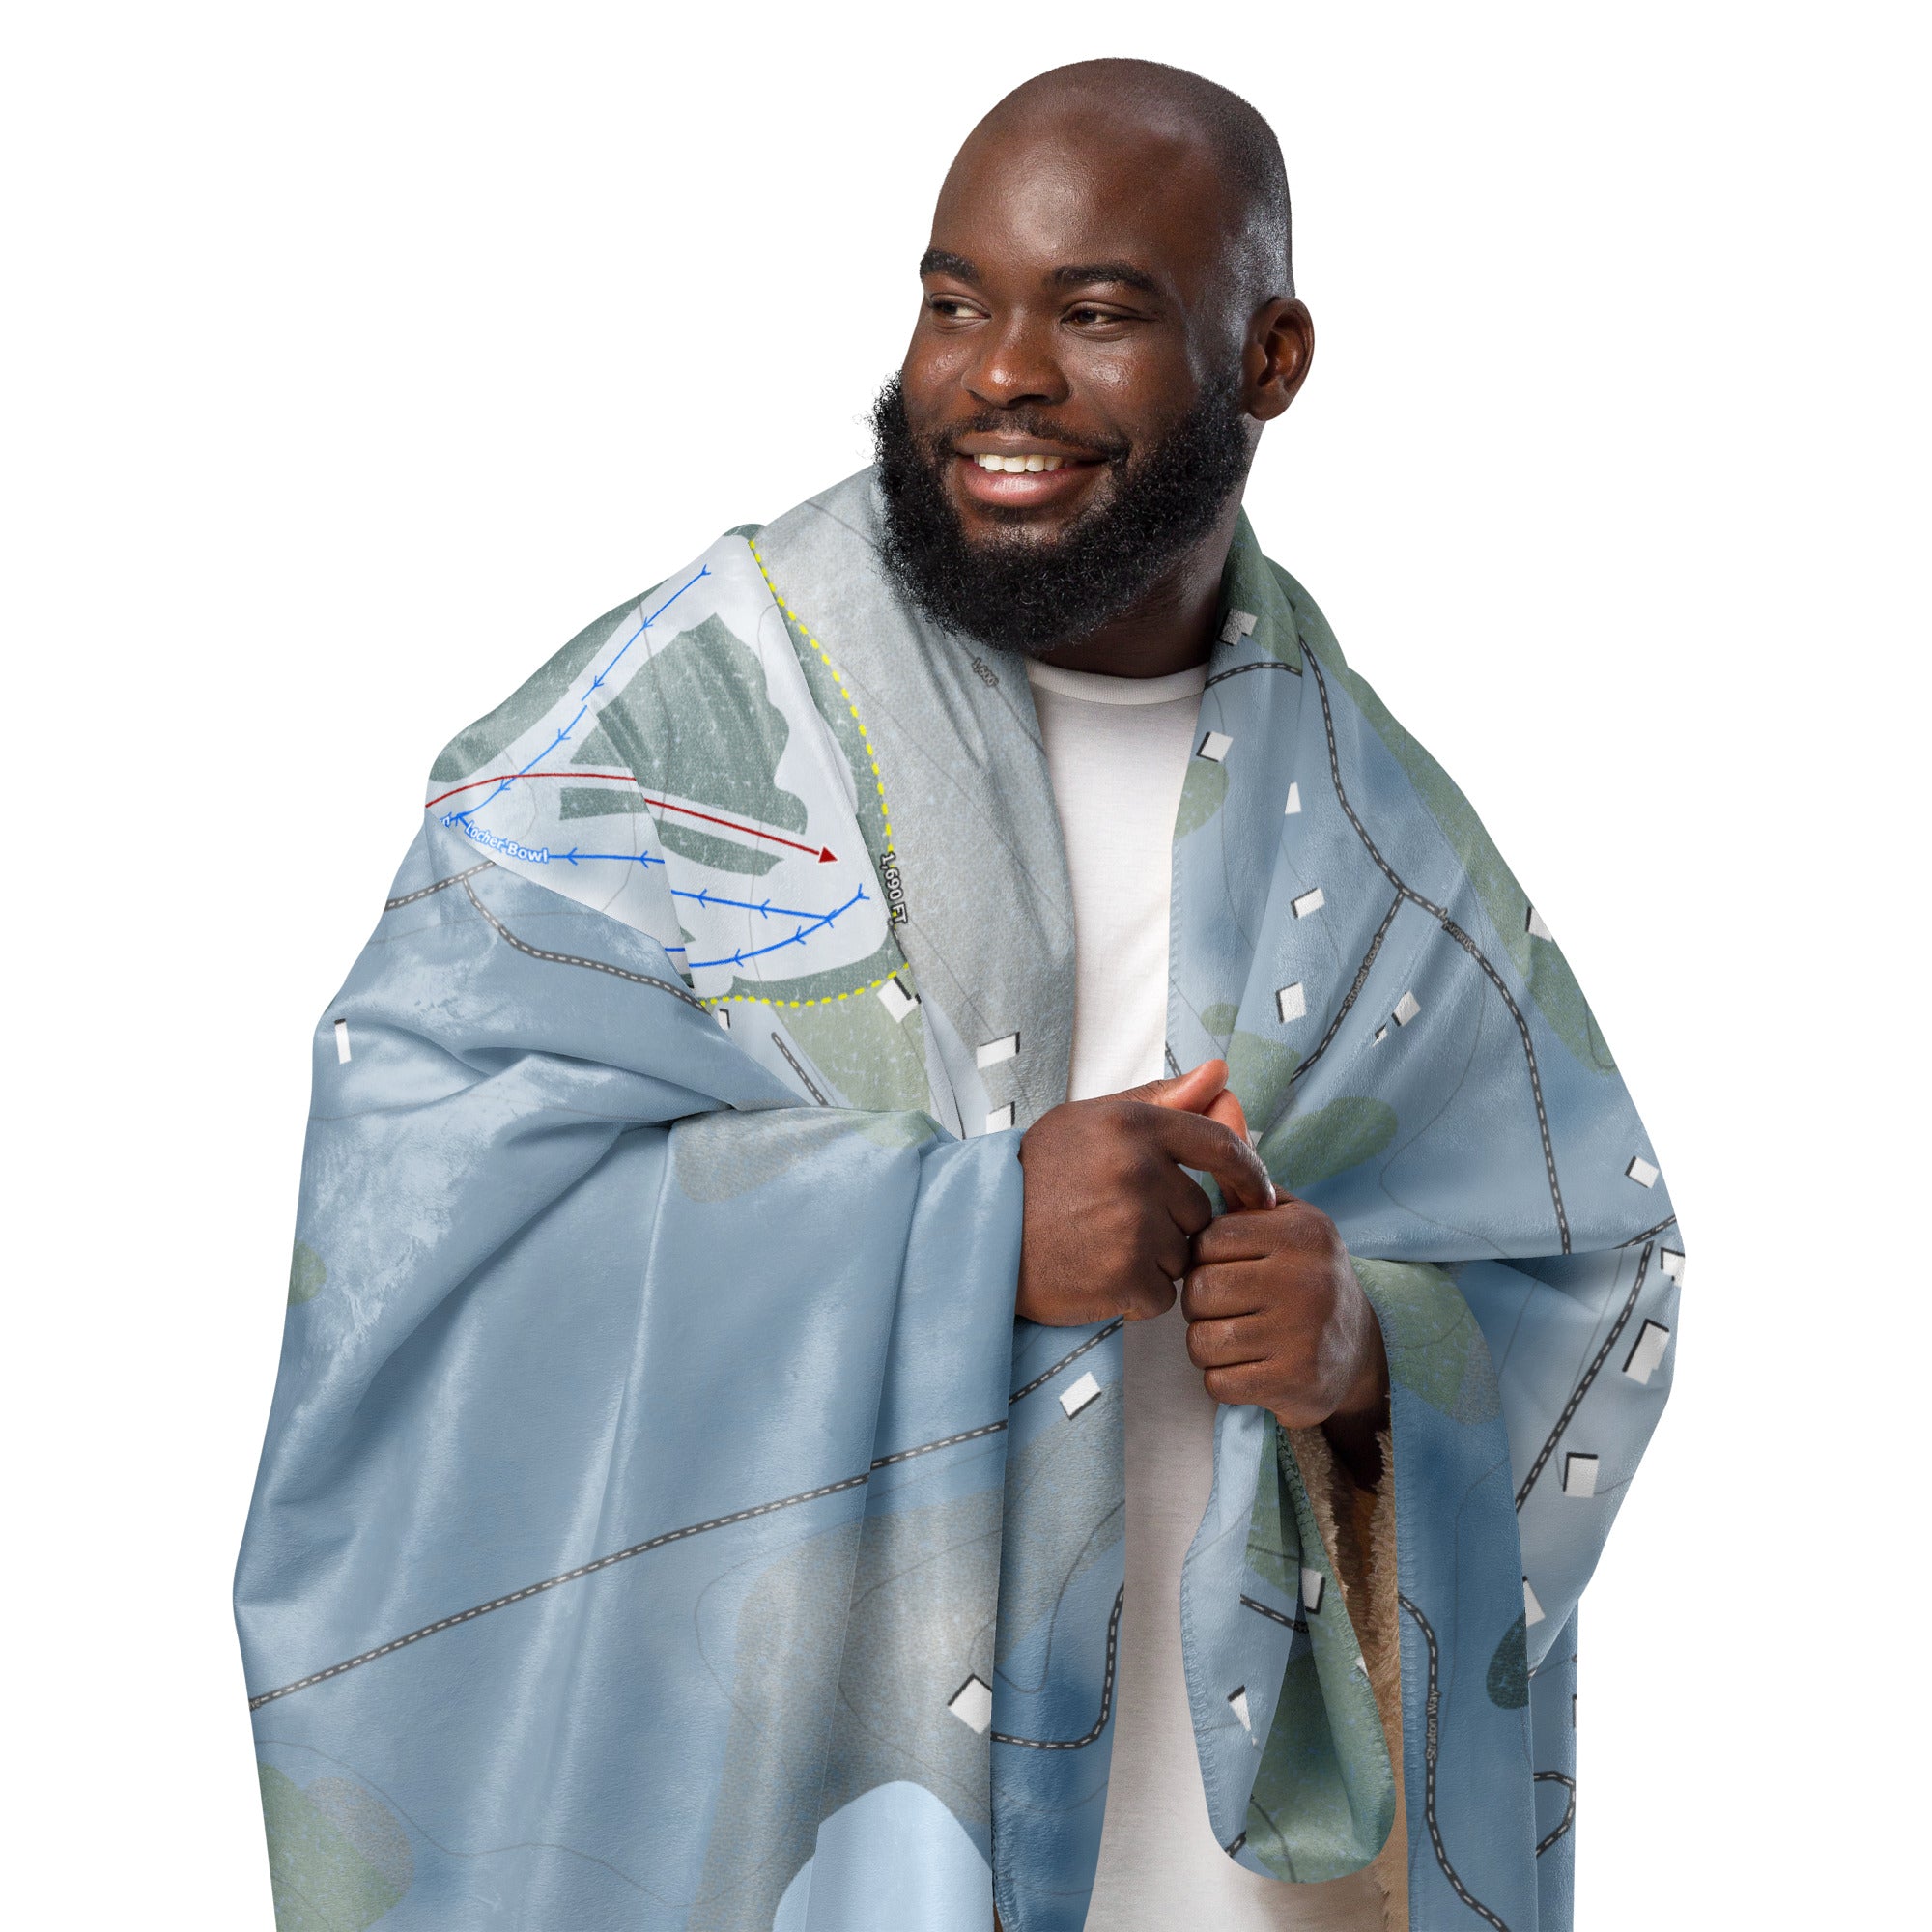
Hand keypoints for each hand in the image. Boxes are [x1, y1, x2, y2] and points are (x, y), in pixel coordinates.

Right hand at [1016, 1060, 1275, 1328]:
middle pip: (1198, 1211)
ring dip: (1154, 1260)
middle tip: (1114, 1221)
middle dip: (1171, 1224)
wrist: (977, 1235)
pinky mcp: (1124, 1276)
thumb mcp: (1090, 1122)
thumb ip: (1160, 1101)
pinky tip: (1096, 1275)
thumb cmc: (1035, 1176)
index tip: (1259, 1193)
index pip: (1219, 1144)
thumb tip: (1221, 1073)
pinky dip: (1137, 1294)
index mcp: (1132, 1125)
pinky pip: (1162, 1294)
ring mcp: (1131, 1225)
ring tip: (1099, 1246)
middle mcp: (1136, 1171)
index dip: (1249, 1172)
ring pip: (1182, 1255)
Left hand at [1182, 1194, 1390, 1485]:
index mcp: (1303, 1233)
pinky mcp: (1295, 1382)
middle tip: (1222, 1308)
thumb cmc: (1307, 1278)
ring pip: (1202, 1340)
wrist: (1359, 1352)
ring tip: (1233, 1337)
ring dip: (1207, 1343)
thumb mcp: (1293, 1224)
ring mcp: (1303, 1335)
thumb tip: (1214, 1142)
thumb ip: (1250, 1192)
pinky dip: (1222, 1379)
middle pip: (1200, 1290)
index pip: (1209, 1239)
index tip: (1222, 1268)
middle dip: (1199, 1303)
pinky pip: (1218, 1382)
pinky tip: (1248, 1367)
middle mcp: (1308, 1280)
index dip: (1202, 1258)